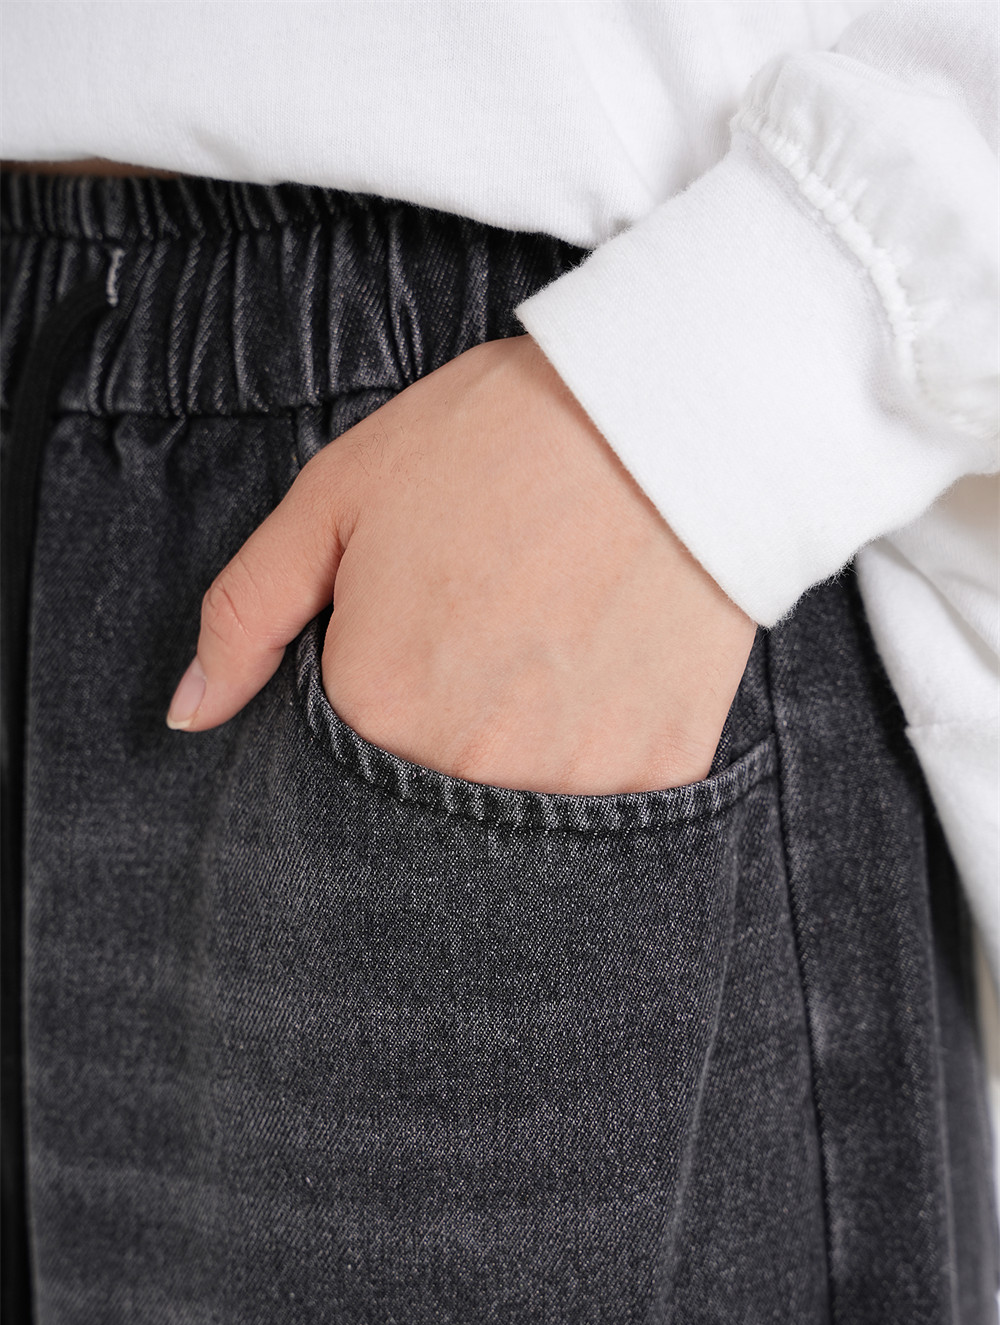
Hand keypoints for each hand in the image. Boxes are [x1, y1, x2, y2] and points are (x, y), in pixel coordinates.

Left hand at [167, 335, 755, 794]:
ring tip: (550, 638)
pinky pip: (606, 798)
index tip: (417, 624)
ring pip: (515, 800)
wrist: (669, 416)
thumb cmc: (495, 442)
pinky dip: (598, 746)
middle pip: (427, 785)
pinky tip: (607, 664)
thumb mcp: (335, 498)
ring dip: (520, 743)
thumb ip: (247, 615)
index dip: (373, 682)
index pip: (340, 752)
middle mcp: (467, 766)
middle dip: (443, 722)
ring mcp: (571, 780)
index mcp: (375, 707)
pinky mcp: (658, 771)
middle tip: (489, 626)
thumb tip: (188, 713)